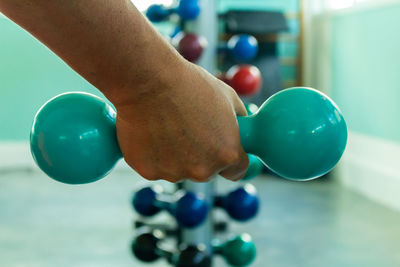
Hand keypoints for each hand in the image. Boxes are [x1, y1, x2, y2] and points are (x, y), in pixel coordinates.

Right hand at [113, 61, 248, 182]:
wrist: (150, 80)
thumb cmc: (190, 85)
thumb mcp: (228, 98)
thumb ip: (239, 122)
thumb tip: (241, 132)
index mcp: (228, 155)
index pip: (237, 171)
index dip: (230, 159)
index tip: (221, 149)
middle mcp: (203, 170)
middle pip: (206, 171)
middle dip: (200, 156)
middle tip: (188, 129)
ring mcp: (174, 173)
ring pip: (178, 170)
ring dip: (175, 156)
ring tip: (166, 126)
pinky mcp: (148, 171)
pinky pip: (155, 166)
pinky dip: (153, 154)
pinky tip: (150, 131)